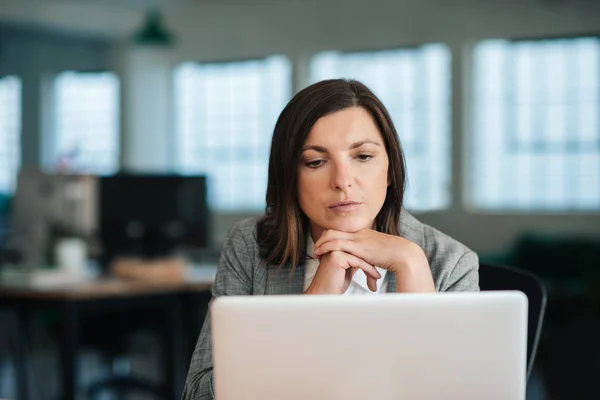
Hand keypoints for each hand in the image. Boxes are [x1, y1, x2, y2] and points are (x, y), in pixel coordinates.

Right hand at [304, 250, 381, 294]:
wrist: (324, 294)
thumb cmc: (334, 285)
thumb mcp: (346, 270)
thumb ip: (354, 261)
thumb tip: (366, 260)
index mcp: (336, 247)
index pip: (357, 247)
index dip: (368, 257)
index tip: (377, 266)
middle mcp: (334, 246)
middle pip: (359, 250)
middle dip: (372, 259)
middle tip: (381, 268)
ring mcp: (334, 250)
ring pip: (360, 255)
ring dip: (371, 266)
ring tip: (377, 276)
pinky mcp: (337, 257)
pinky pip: (358, 262)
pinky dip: (369, 270)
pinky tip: (374, 277)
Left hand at [313, 229, 434, 292]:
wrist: (404, 254)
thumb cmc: (395, 257)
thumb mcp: (380, 253)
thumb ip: (371, 256)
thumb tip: (369, 262)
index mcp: (364, 233)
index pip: (342, 232)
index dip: (331, 239)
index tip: (324, 248)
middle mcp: (359, 233)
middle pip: (333, 230)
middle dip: (322, 239)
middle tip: (316, 249)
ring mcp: (357, 237)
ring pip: (331, 235)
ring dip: (320, 243)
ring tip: (315, 253)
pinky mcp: (357, 246)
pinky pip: (335, 243)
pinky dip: (325, 248)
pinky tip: (319, 255)